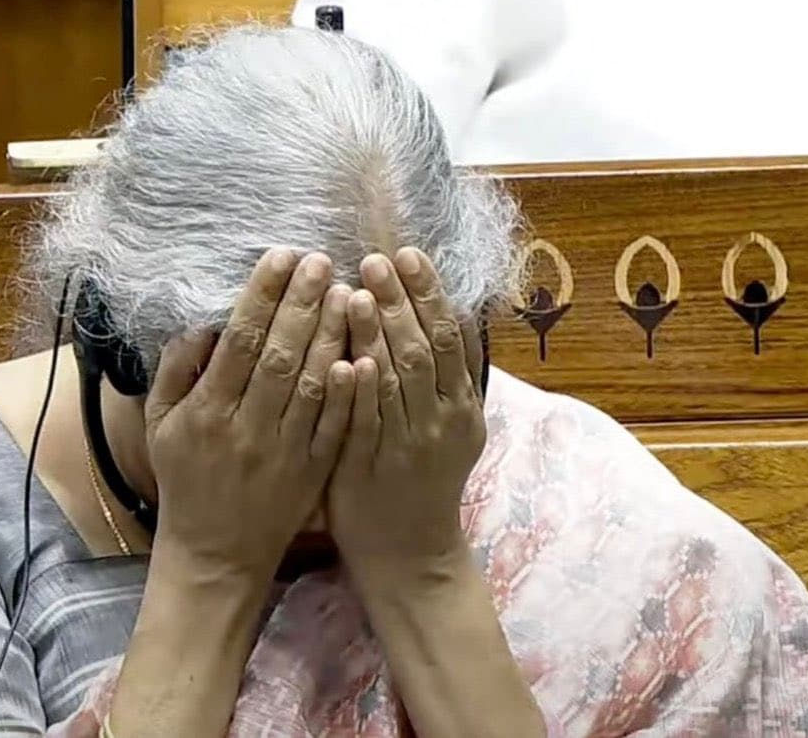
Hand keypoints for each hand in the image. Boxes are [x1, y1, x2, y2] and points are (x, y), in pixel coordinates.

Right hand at [144, 246, 353, 583]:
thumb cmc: (185, 479)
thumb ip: (176, 371)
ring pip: (312, 385)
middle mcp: (245, 428)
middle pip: (279, 356)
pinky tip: (361, 354)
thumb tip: (201, 321)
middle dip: (300, 303)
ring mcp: (283, 452)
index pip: (239, 342)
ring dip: (330, 335)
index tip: (279, 257)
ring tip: (346, 291)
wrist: (215, 553)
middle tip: (319, 260)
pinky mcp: (313, 471)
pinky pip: (333, 425)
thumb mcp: (161, 424)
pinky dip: (348, 391)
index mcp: (206, 411)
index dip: (261, 296)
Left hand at [328, 247, 485, 582]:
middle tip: (375, 259)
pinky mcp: (370, 468)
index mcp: (461, 406)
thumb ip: (446, 374)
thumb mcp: (451, 424)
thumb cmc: (422, 480)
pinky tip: (346, 358)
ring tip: (355, 291)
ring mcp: (407, 446)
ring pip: (395, 380)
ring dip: (377, 333)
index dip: (428, 293)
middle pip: (423, 349)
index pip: (449, 337)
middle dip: (400, 301)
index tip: (407, 254)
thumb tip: (442, 309)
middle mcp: (441, 422)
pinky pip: (364, 423)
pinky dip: (358, 390)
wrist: (410, 553)